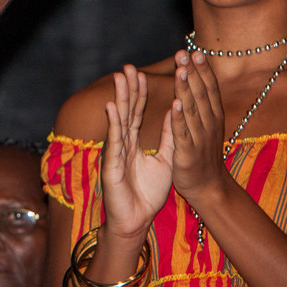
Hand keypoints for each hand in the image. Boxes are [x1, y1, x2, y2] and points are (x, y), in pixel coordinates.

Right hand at [100, 65, 175, 239]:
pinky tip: (113, 107)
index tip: (141, 72)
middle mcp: (122, 143)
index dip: (139, 93)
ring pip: (119, 120)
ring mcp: (115, 152)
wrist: (137, 219)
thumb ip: (168, 136)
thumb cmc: (148, 193)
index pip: (136, 112)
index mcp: (133, 142)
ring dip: (119, 98)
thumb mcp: (166, 159)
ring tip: (120, 78)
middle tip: (128, 66)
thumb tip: (174, 111)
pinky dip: (114, 123)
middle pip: (125, 110)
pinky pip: (115, 141)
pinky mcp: (112, 165)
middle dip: (127, 88)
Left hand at [168, 50, 233, 206]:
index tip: (195, 50)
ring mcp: (200, 138)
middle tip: (184, 53)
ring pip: (192, 110)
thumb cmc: (204, 153)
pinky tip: (175, 103)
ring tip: (181, 70)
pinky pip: (182, 132)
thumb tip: (196, 79)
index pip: (209, 88)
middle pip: (202, 94)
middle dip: (193, 73)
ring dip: (187, 89)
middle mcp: (210, 124)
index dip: (203, 70)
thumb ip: (201, 104)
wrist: (209, 188)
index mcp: (213, 116)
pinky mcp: (188, 152)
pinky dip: (179, 118)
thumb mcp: (207, 125)